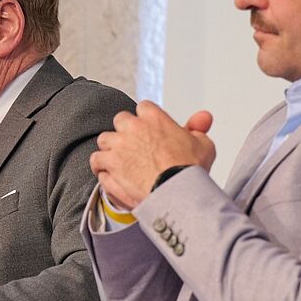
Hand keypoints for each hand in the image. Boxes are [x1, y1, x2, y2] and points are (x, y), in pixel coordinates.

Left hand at [89, 103, 216, 210]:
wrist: (176, 193)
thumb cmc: (189, 171)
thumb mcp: (203, 145)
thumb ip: (198, 128)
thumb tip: (202, 118)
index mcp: (154, 118)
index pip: (144, 108)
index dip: (147, 120)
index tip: (150, 130)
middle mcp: (132, 128)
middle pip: (121, 121)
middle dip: (126, 131)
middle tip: (135, 146)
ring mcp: (117, 146)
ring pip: (105, 140)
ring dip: (110, 149)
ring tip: (120, 161)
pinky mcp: (108, 164)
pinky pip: (97, 161)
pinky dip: (101, 167)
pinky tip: (110, 174)